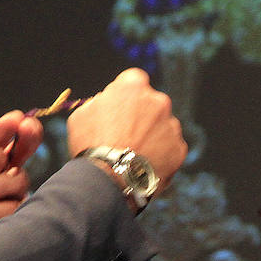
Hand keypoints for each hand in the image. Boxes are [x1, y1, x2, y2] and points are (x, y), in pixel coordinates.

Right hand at [66, 68, 186, 185]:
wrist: (109, 180)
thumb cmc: (91, 146)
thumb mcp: (81, 116)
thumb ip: (98, 103)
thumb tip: (104, 103)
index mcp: (133, 87)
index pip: (134, 79)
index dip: (126, 94)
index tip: (119, 106)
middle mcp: (158, 101)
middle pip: (152, 103)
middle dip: (142, 115)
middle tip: (126, 135)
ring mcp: (171, 125)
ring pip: (162, 126)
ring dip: (152, 136)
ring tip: (134, 155)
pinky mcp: (179, 148)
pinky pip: (170, 148)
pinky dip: (161, 155)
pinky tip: (144, 166)